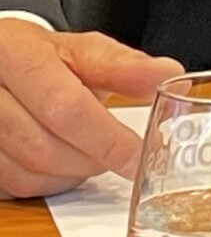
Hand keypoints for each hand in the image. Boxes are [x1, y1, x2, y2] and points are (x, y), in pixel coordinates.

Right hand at [0, 18, 182, 197]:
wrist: (2, 65)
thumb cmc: (43, 57)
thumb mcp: (82, 50)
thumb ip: (124, 66)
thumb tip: (168, 75)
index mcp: (16, 52)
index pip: (64, 105)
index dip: (105, 137)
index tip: (137, 155)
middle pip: (43, 145)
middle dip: (91, 157)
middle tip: (121, 154)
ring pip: (26, 171)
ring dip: (70, 173)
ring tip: (94, 154)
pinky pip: (14, 186)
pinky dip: (48, 183)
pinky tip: (66, 166)